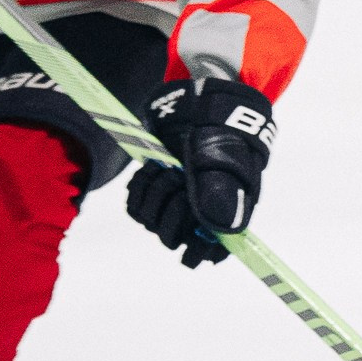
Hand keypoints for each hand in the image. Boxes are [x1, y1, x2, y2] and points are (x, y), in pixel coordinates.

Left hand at [125, 77, 275, 266]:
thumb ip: (219, 190)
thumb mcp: (223, 157)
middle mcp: (198, 215)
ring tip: (168, 167)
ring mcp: (173, 204)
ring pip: (151, 221)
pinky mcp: (152, 192)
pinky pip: (135, 207)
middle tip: (179, 179)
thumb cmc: (220, 133)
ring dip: (155, 192)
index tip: (189, 253)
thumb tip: (216, 226)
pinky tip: (152, 168)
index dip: (198, 253)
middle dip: (172, 210)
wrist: (198, 107)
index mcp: (226, 214)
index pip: (211, 251)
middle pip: (172, 237)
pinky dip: (140, 187)